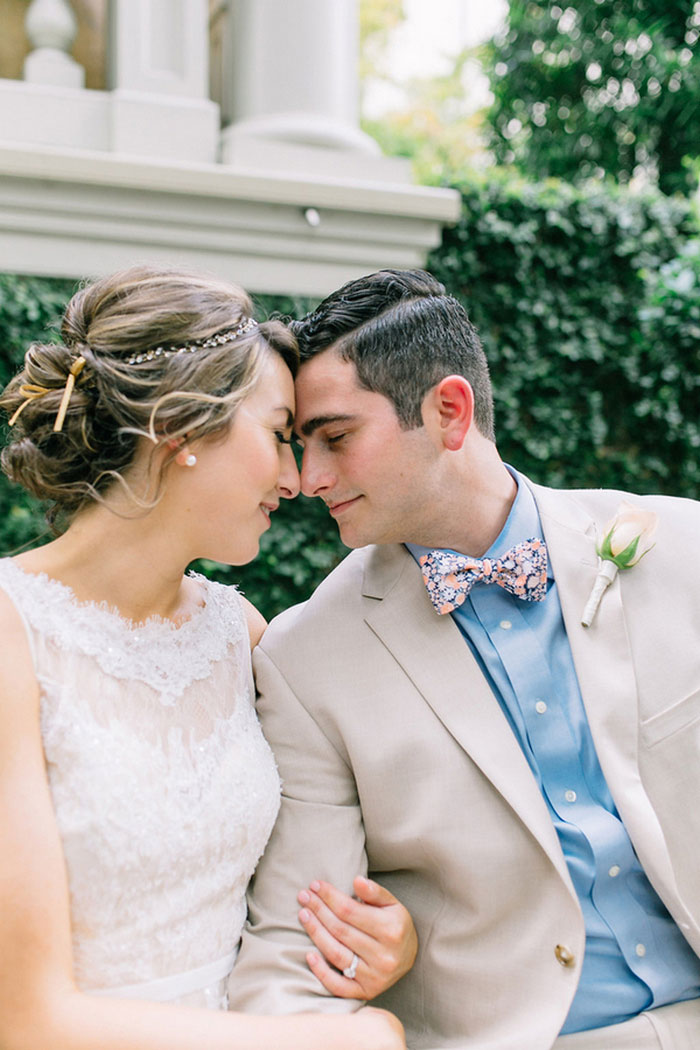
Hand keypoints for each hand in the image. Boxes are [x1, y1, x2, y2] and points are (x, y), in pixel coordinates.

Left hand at [297, 875, 417, 999]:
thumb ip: (375, 892)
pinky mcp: (366, 992)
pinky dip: (322, 972)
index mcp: (391, 930)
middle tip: (303, 897)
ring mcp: (375, 977)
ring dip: (316, 934)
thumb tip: (356, 880)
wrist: (410, 957)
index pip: (350, 911)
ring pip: (337, 954)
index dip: (330, 897)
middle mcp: (384, 956)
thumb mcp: (391, 904)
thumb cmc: (395, 924)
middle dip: (319, 911)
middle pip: (341, 930)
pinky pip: (339, 986)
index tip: (315, 885)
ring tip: (304, 916)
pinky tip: (309, 955)